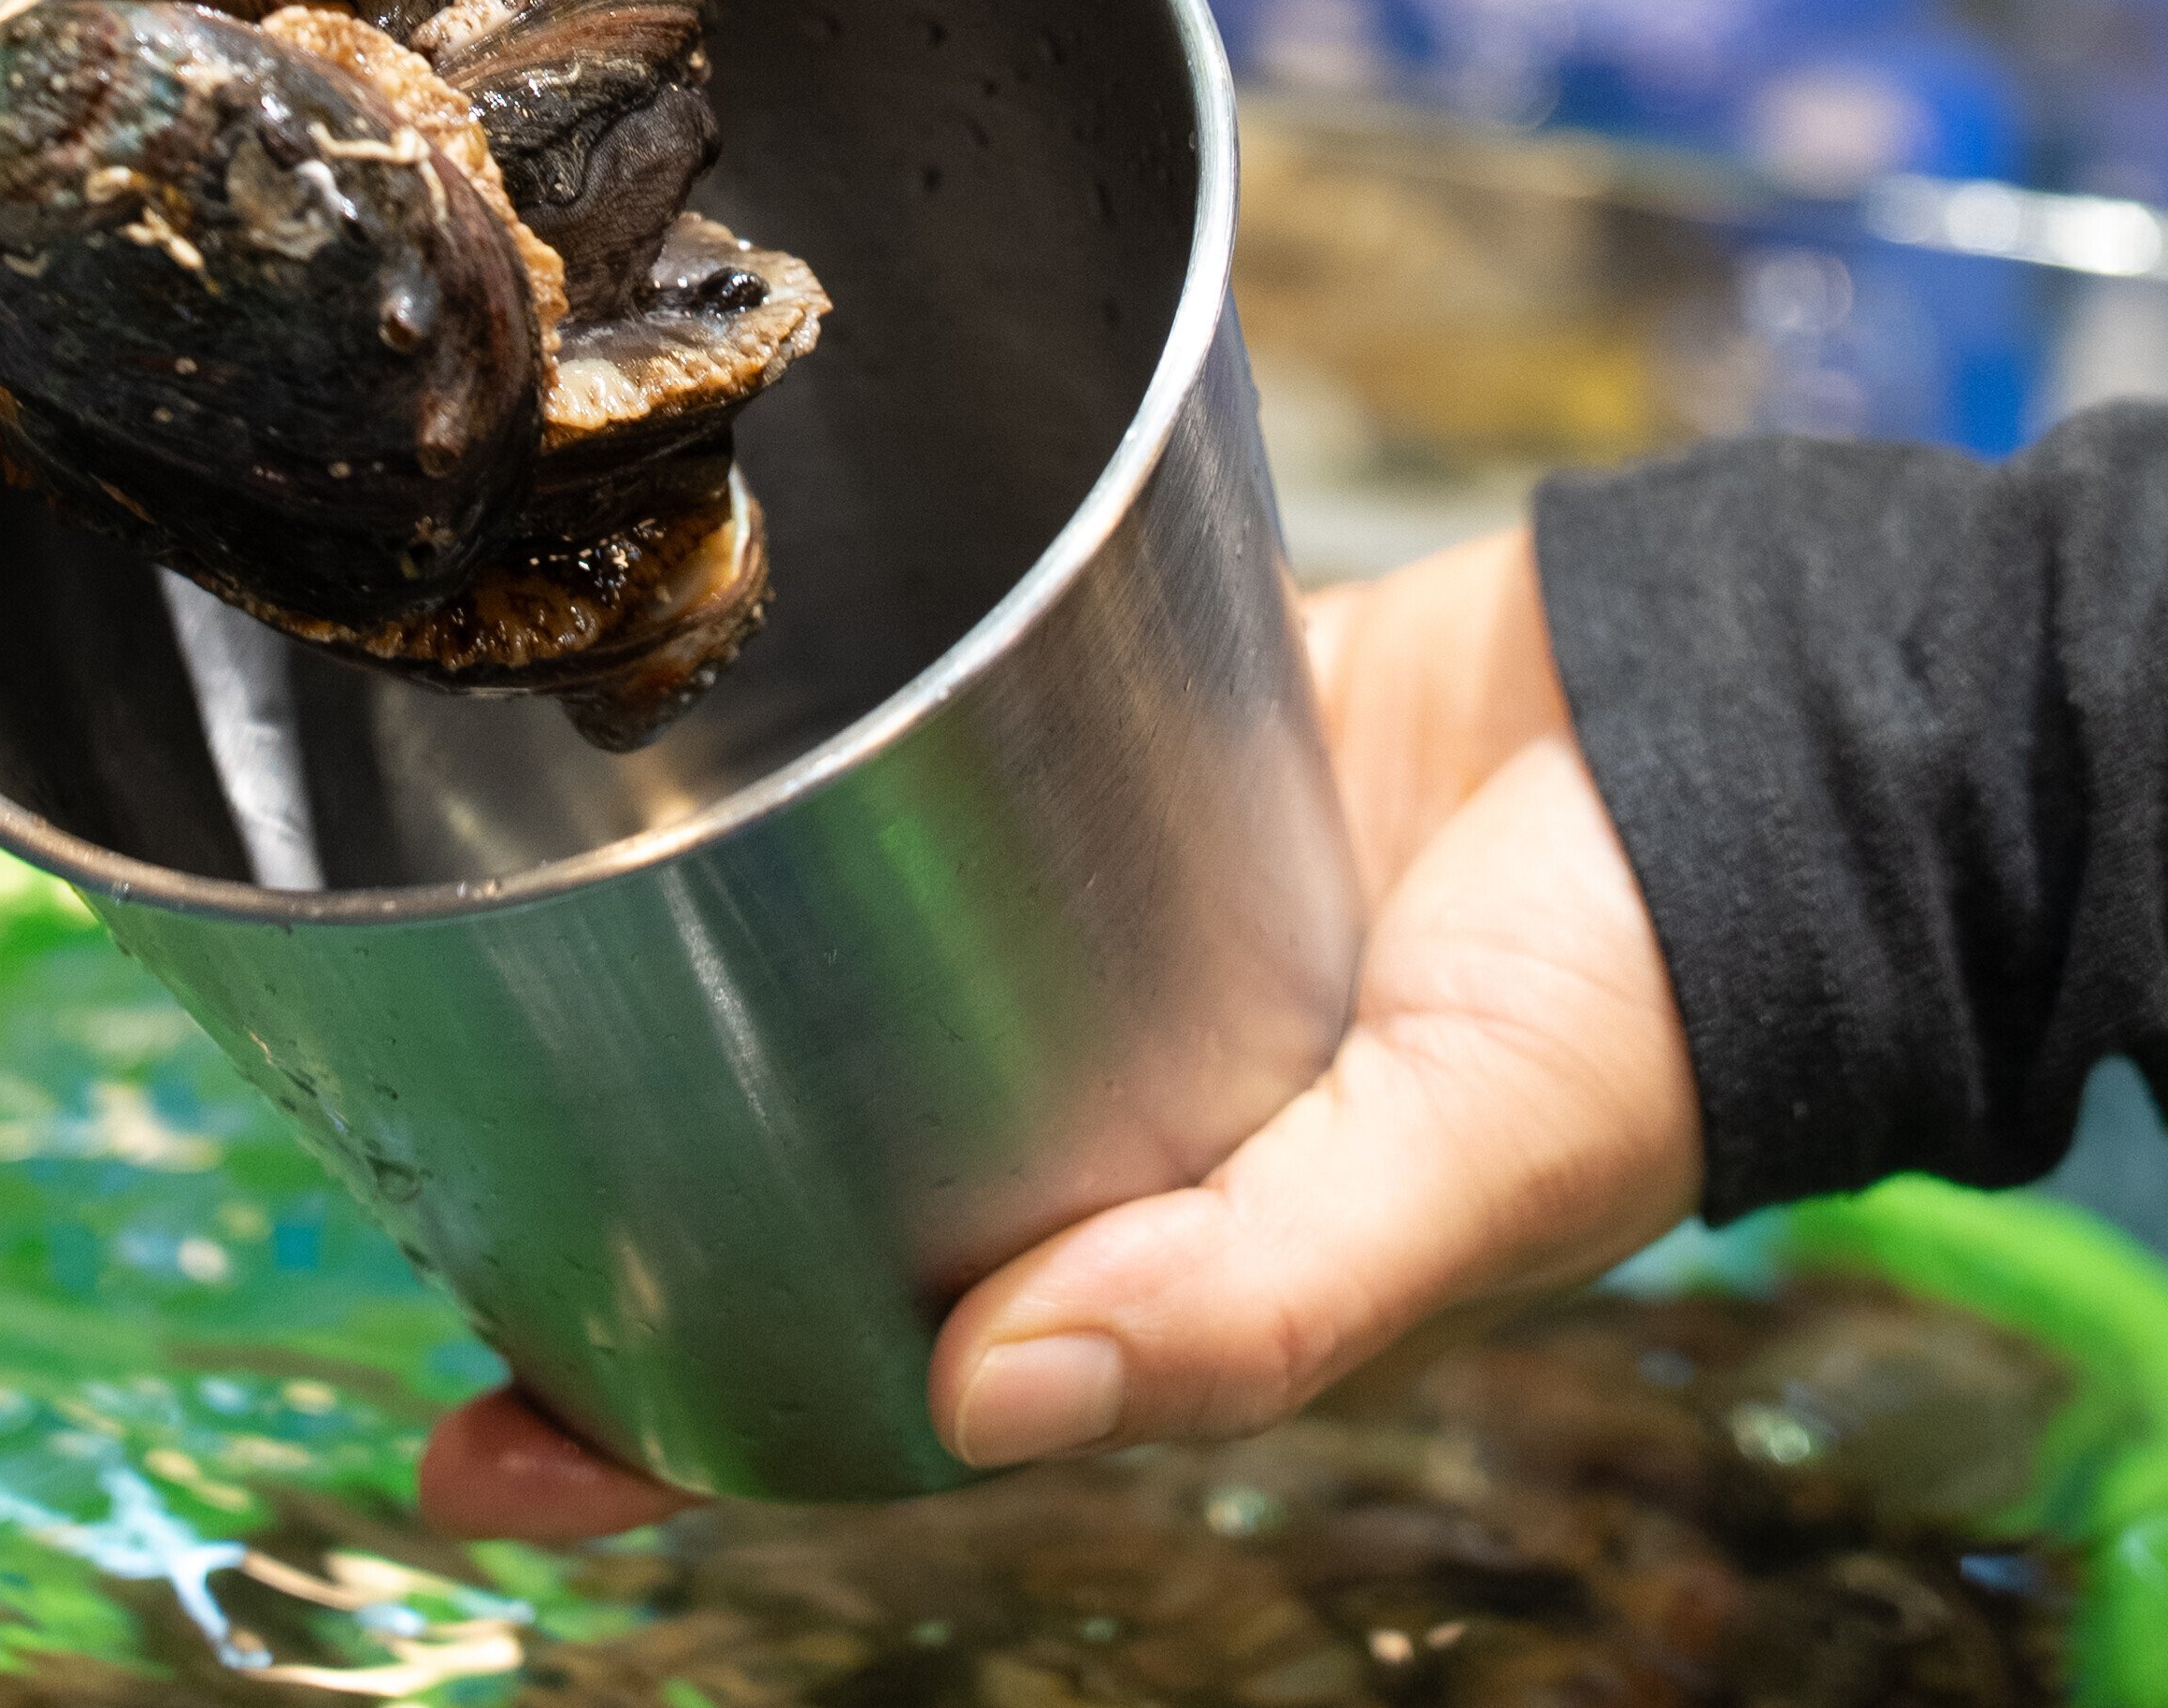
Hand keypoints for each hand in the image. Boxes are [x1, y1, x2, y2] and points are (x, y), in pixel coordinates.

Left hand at [417, 525, 1701, 1532]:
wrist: (1761, 728)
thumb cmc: (1648, 998)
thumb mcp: (1464, 1174)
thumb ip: (1252, 1293)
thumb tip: (982, 1398)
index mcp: (1162, 1264)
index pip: (869, 1386)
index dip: (675, 1426)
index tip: (476, 1438)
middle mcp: (1102, 1118)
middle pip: (814, 1191)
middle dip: (623, 1215)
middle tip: (406, 1189)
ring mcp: (1098, 937)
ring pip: (846, 995)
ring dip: (685, 996)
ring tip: (482, 968)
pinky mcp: (1114, 757)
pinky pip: (938, 784)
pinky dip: (824, 785)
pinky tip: (692, 744)